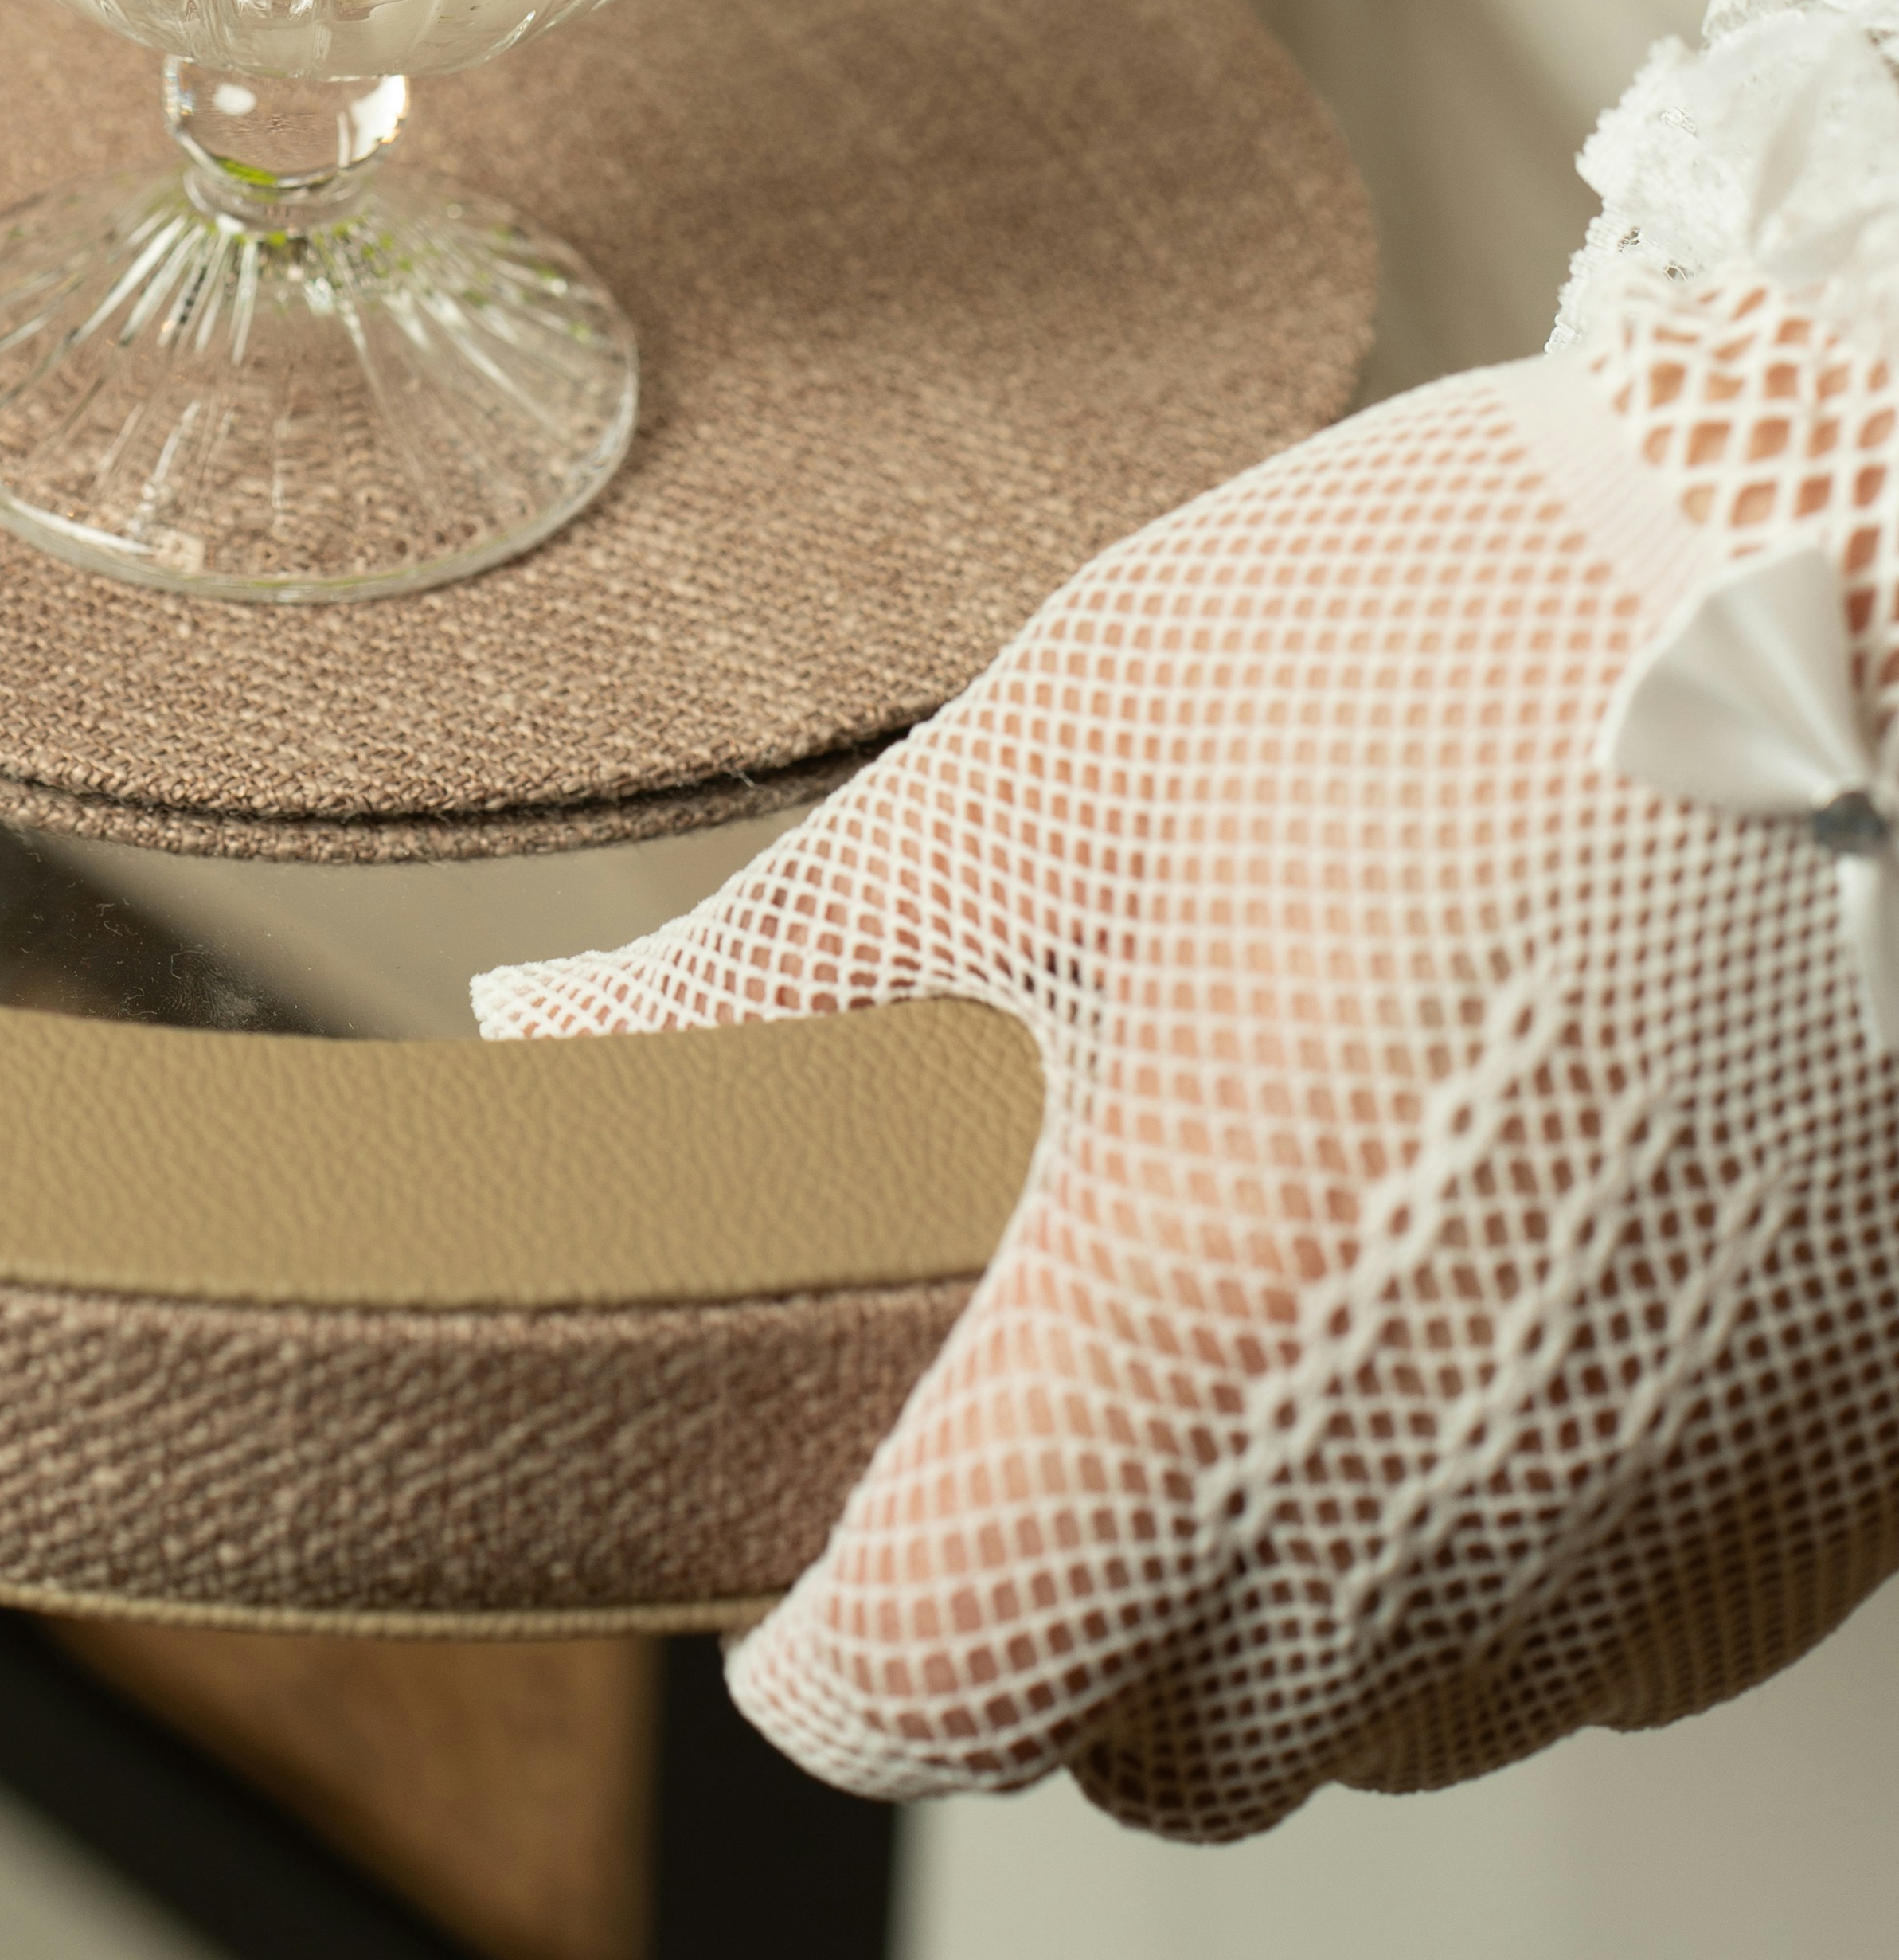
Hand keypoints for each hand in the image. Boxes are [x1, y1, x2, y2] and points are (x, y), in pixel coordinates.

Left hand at [488, 229, 1898, 1838]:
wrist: (1857, 585)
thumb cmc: (1467, 628)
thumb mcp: (1066, 743)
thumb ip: (796, 957)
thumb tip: (557, 1053)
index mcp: (1208, 1297)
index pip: (951, 1680)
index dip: (836, 1651)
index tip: (804, 1551)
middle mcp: (1441, 1475)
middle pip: (1167, 1741)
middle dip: (1052, 1615)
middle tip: (1035, 1386)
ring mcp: (1654, 1511)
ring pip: (1382, 1716)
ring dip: (1279, 1595)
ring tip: (1268, 1320)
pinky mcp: (1815, 1491)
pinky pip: (1592, 1639)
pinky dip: (1491, 1551)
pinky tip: (1465, 1315)